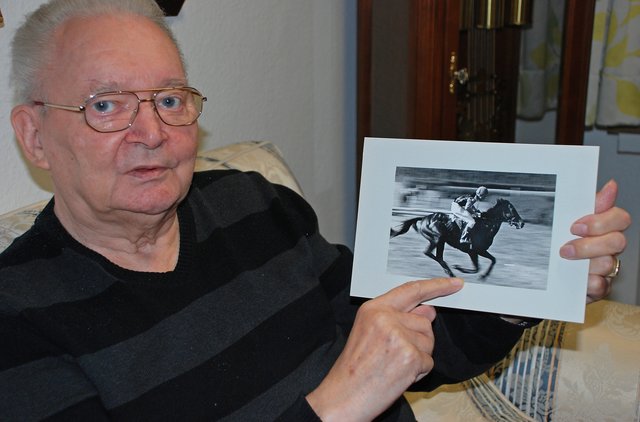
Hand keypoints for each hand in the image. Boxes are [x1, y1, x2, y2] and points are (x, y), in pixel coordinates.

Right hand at [306, 278, 462, 421]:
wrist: (343, 396)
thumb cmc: (354, 370)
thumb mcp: (369, 333)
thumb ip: (398, 317)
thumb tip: (428, 310)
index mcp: (373, 309)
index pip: (411, 290)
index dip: (436, 286)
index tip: (453, 284)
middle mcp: (385, 318)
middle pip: (424, 321)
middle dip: (419, 339)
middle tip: (395, 355)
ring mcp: (398, 336)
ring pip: (429, 341)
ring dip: (418, 356)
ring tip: (394, 365)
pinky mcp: (410, 356)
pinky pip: (429, 361)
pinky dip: (419, 371)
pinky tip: (399, 375)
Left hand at [560, 180, 630, 302]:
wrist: (543, 275)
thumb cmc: (558, 244)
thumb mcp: (566, 221)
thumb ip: (587, 205)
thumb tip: (611, 186)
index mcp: (603, 228)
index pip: (620, 218)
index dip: (601, 221)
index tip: (576, 226)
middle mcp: (608, 247)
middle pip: (617, 241)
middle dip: (588, 245)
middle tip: (566, 248)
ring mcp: (606, 268)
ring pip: (608, 263)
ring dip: (584, 263)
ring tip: (565, 262)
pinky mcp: (600, 287)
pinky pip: (602, 285)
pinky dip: (587, 283)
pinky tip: (577, 279)